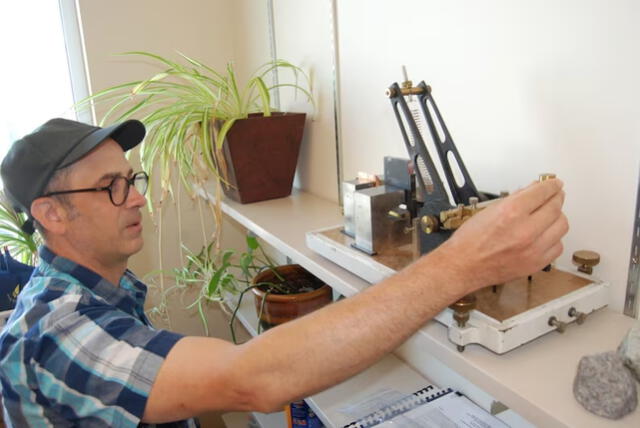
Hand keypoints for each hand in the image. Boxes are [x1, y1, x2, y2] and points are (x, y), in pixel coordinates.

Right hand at [439, 178, 567, 292]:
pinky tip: (545, 236)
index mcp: (511, 212)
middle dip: (556, 198)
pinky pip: (557, 246)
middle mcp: (525, 230)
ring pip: (562, 226)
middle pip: (556, 207)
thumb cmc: (469, 241)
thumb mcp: (489, 210)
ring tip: (549, 216)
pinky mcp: (536, 264)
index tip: (554, 184)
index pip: (542, 192)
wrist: (462, 266)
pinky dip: (554, 238)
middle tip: (554, 197)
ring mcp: (533, 249)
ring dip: (557, 218)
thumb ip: (515, 199)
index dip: (551, 185)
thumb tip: (533, 191)